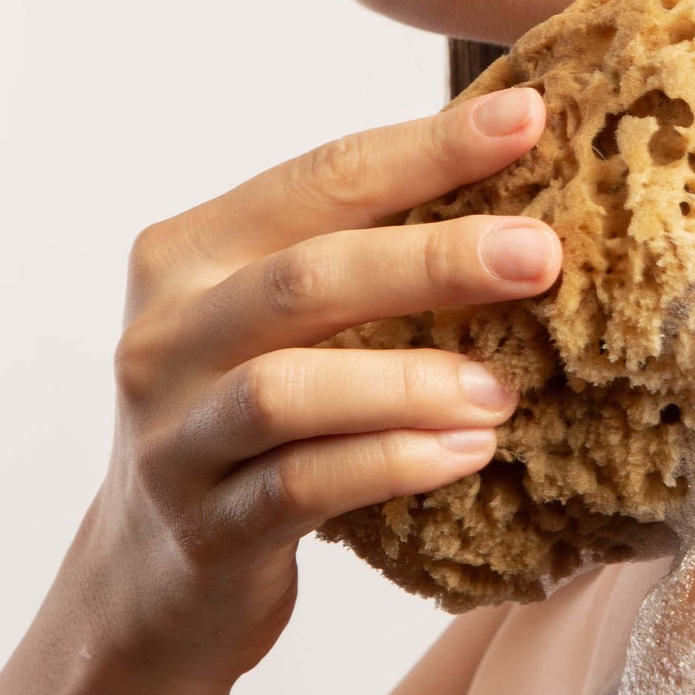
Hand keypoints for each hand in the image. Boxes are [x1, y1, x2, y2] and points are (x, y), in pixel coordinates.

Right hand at [62, 85, 560, 687]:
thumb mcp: (276, 325)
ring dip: (411, 382)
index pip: (320, 179)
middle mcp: (166, 333)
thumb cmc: (249, 422)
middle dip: (433, 259)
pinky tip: (466, 453)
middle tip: (541, 256)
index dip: (427, 148)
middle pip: (306, 276)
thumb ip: (354, 261)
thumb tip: (517, 206)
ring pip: (291, 390)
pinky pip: (303, 486)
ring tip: (504, 391)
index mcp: (189, 253)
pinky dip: (393, 463)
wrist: (153, 574)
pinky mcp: (204, 527)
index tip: (529, 121)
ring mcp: (175, 435)